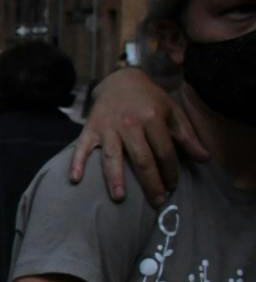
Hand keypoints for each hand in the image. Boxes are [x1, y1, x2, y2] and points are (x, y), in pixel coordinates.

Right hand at [69, 68, 203, 205]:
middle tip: (156, 202)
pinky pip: (82, 148)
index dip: (170, 171)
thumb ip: (187, 136)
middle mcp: (129, 123)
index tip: (172, 186)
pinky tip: (75, 179)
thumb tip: (205, 158)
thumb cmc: (149, 99)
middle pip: (141, 159)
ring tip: (119, 198)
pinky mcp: (90, 129)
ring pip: (113, 156)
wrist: (120, 80)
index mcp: (152, 117)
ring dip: (115, 178)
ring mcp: (108, 127)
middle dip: (150, 182)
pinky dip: (77, 163)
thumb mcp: (172, 111)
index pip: (164, 151)